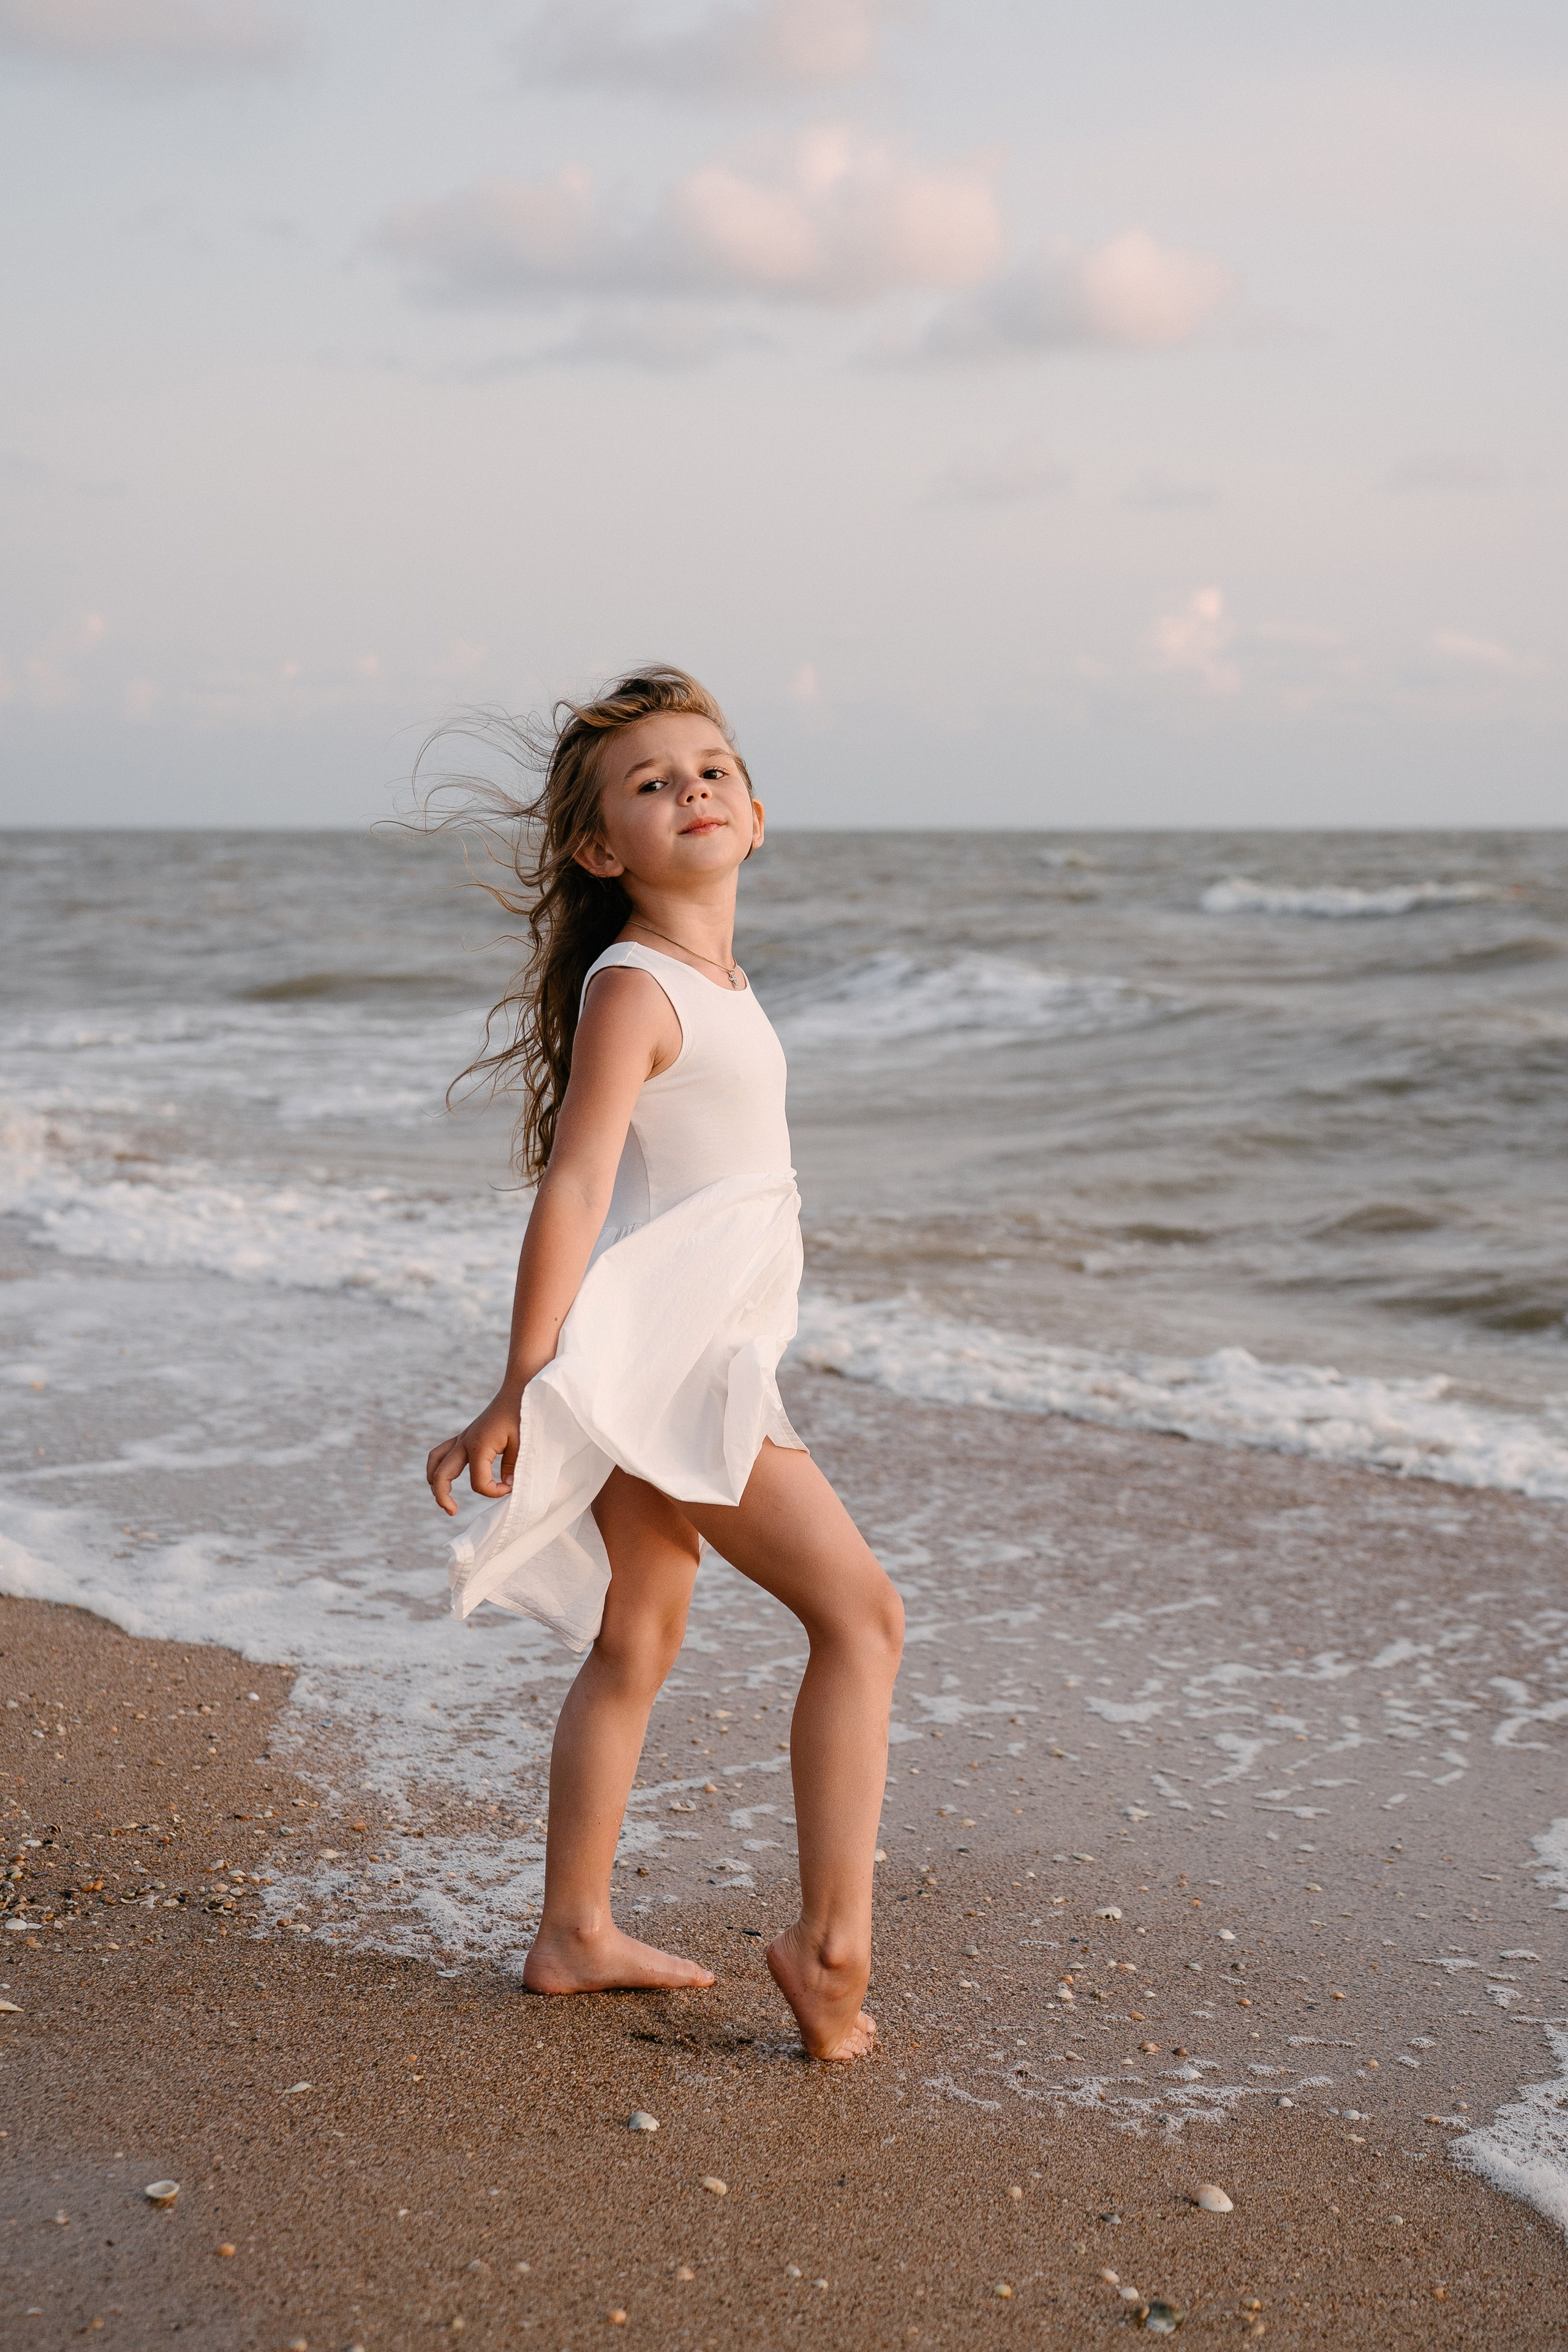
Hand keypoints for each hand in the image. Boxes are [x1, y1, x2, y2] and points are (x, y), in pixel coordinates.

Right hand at [426, 1395, 519, 1517]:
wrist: (520, 1389)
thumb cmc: (524, 1414)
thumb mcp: (524, 1444)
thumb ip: (513, 1468)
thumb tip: (505, 1486)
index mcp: (478, 1446)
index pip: (478, 1484)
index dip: (494, 1492)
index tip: (511, 1487)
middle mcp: (464, 1442)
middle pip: (441, 1476)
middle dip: (443, 1497)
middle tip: (453, 1512)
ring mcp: (462, 1437)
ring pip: (435, 1462)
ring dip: (434, 1481)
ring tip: (444, 1498)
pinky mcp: (465, 1435)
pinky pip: (442, 1452)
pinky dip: (440, 1466)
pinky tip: (449, 1476)